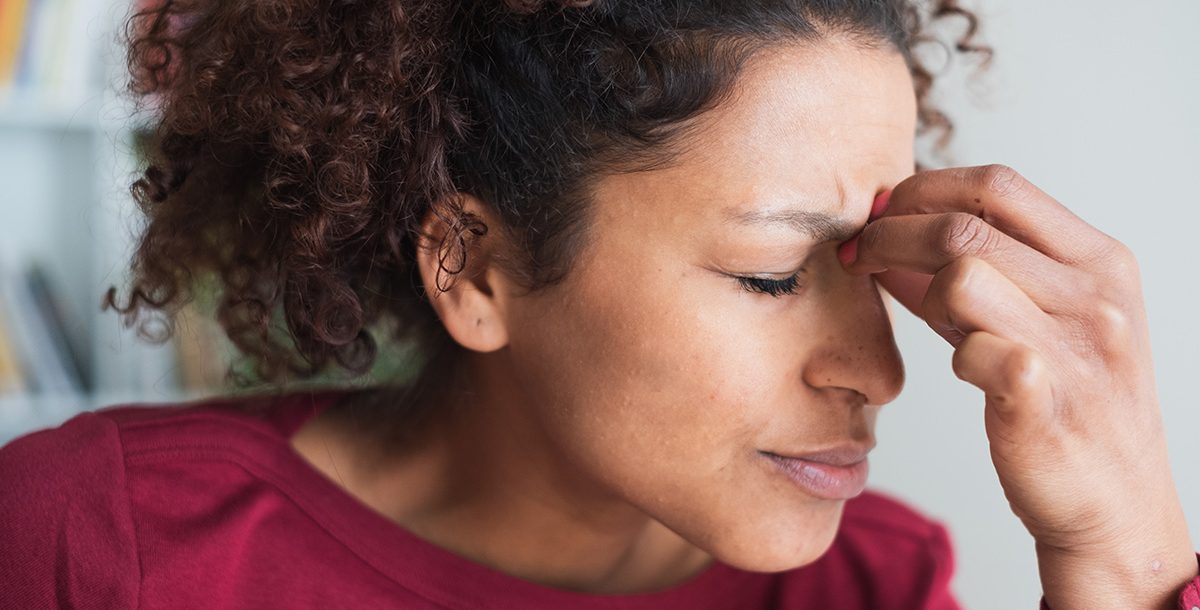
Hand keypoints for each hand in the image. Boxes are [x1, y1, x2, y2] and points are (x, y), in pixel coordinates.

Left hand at [839, 165, 1195, 608]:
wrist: (1117, 505)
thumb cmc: (1070, 404)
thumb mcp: (1040, 321)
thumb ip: (974, 274)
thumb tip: (889, 231)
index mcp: (1099, 261)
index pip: (997, 185)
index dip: (924, 189)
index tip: (881, 212)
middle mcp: (1096, 296)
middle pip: (965, 224)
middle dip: (891, 231)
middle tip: (856, 252)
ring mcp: (1076, 350)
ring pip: (960, 276)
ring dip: (918, 290)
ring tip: (921, 317)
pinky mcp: (1045, 403)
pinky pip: (970, 351)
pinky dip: (953, 355)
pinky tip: (963, 369)